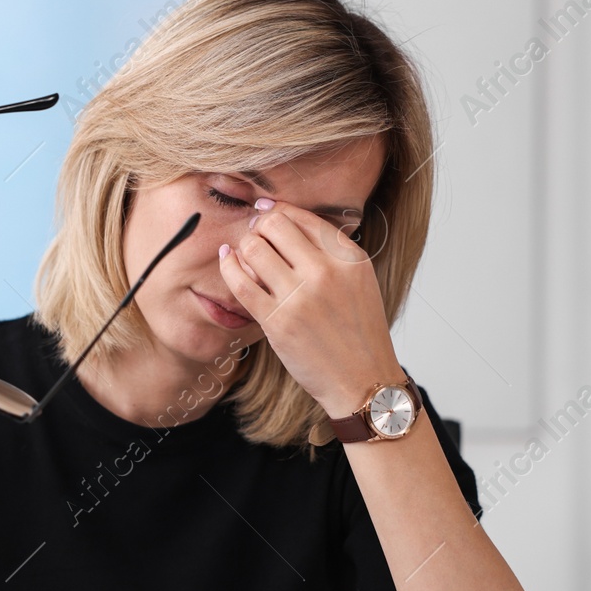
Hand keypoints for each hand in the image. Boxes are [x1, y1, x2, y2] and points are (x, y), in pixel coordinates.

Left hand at [217, 199, 404, 416]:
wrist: (362, 380)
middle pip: (274, 225)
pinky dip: (228, 266)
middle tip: (254, 234)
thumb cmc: (358, 332)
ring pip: (254, 248)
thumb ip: (331, 252)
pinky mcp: (277, 322)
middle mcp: (325, 272)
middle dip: (259, 225)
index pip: (302, 217)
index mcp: (348, 258)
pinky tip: (227, 260)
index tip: (265, 212)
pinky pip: (240, 282)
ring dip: (244, 246)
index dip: (277, 210)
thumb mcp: (358, 280)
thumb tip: (288, 221)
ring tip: (244, 253)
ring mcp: (300, 297)